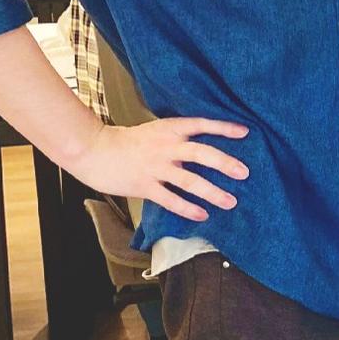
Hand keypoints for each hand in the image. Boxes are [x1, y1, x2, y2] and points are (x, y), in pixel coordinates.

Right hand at [65, 118, 250, 222]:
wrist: (94, 150)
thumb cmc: (126, 141)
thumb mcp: (155, 130)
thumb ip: (177, 137)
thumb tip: (203, 146)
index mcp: (169, 129)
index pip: (201, 124)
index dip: (223, 128)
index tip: (244, 133)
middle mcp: (166, 147)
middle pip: (201, 153)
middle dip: (225, 163)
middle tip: (244, 173)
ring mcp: (156, 167)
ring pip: (190, 181)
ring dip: (212, 192)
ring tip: (230, 201)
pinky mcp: (144, 186)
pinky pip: (171, 199)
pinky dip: (188, 208)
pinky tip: (202, 215)